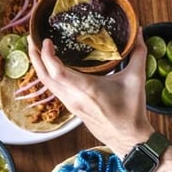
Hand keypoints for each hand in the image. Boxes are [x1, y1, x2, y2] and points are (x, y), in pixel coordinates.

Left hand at [29, 29, 153, 157]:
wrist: (128, 139)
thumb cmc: (131, 111)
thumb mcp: (136, 79)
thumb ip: (138, 53)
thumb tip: (140, 32)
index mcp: (86, 89)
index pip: (57, 72)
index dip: (47, 55)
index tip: (46, 40)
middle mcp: (73, 97)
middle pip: (45, 77)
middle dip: (35, 56)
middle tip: (31, 38)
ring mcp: (71, 104)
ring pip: (47, 84)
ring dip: (39, 66)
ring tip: (37, 48)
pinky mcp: (72, 107)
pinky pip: (53, 89)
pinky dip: (48, 75)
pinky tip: (51, 65)